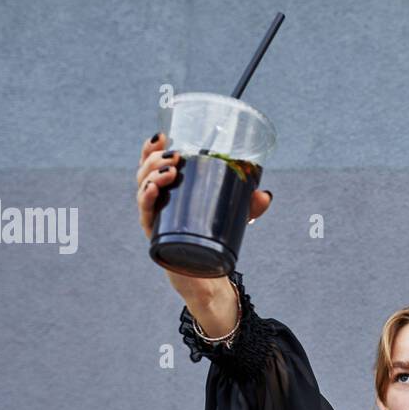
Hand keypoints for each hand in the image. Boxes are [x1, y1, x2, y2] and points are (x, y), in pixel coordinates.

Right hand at [136, 131, 273, 253]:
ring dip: (153, 175)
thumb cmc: (211, 237)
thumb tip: (265, 195)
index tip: (162, 136)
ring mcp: (154, 216)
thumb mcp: (232, 216)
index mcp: (168, 188)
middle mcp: (156, 199)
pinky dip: (147, 199)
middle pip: (144, 171)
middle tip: (175, 156)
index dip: (151, 148)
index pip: (152, 163)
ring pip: (143, 188)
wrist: (202, 274)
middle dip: (156, 158)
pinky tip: (153, 191)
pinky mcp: (154, 233)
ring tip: (171, 171)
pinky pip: (145, 213)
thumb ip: (249, 205)